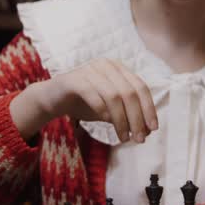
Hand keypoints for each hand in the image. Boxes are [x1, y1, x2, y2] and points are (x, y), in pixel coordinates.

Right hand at [38, 58, 158, 142]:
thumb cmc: (84, 103)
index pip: (140, 87)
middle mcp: (106, 65)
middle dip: (137, 118)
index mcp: (118, 69)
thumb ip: (127, 115)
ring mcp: (89, 70)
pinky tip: (106, 123)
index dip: (149, 108)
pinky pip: (94, 96)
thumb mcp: (110, 110)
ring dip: (122, 120)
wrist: (52, 99)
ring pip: (114, 96)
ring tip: (124, 138)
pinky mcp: (74, 80)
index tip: (153, 129)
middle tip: (139, 139)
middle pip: (130, 92)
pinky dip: (103, 112)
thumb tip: (147, 130)